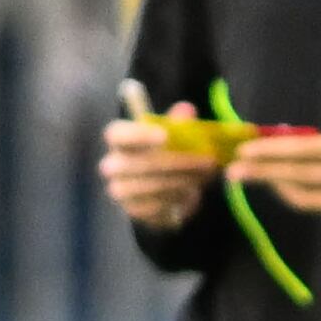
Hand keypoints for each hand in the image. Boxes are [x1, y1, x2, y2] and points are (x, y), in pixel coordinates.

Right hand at [100, 78, 216, 229]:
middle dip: (177, 163)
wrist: (165, 191)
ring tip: (204, 176)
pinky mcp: (132, 211)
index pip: (116, 134)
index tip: (164, 136)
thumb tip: (187, 109)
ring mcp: (119, 191)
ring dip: (182, 181)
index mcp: (119, 141)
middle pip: (137, 164)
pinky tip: (191, 193)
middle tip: (208, 161)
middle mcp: (112, 165)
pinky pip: (153, 207)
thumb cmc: (168, 155)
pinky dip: (175, 199)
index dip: (138, 135)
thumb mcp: (175, 136)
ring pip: (148, 187)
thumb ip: (179, 123)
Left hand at [229, 128, 320, 233]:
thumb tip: (282, 144)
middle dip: (261, 173)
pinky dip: (305, 200)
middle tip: (234, 172)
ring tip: (259, 180)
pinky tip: (296, 192)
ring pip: (303, 199)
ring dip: (278, 189)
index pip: (302, 150)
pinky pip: (320, 212)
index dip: (270, 152)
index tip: (244, 150)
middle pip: (296, 177)